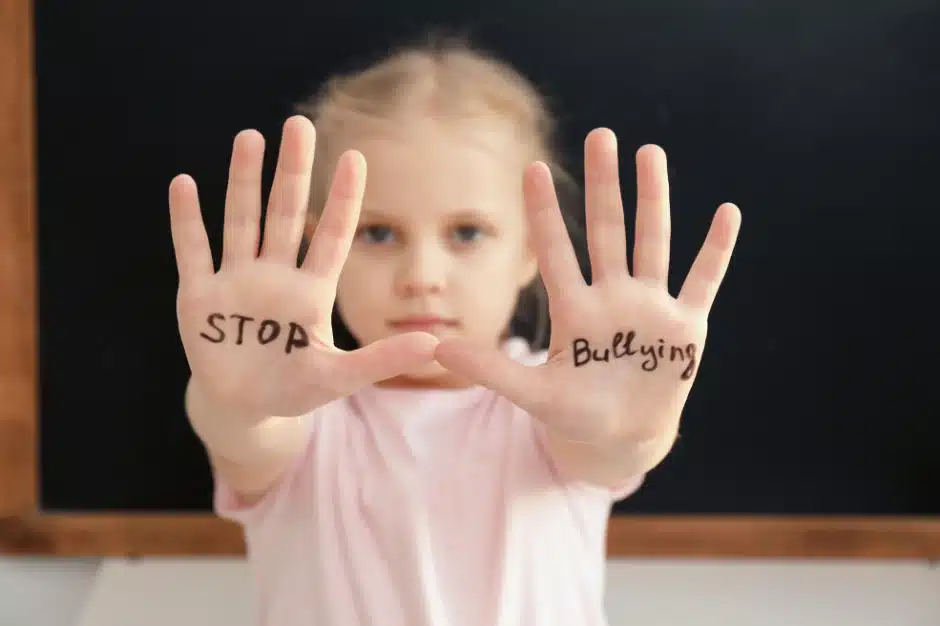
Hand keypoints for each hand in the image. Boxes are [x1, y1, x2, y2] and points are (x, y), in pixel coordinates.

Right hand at [169, 116, 437, 421]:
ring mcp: (237, 281)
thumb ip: (382, 359)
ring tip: (250, 138)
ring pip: (242, 221)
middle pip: (286, 214)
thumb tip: (434, 345)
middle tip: (298, 124)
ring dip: (243, 181)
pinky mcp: (200, 297)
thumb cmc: (296, 388)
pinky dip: (187, 221)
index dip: (344, 199)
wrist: (245, 408)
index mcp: (312, 291)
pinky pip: (193, 252)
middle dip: (293, 172)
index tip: (356, 157)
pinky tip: (184, 184)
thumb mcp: (340, 377)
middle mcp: (276, 275)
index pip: (332, 235)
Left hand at [435, 128, 740, 446]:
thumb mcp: (532, 393)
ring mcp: (649, 308)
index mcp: (574, 309)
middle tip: (601, 135)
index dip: (543, 212)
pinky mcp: (685, 328)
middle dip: (604, 186)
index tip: (530, 167)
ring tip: (650, 154)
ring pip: (652, 243)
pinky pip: (703, 281)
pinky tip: (728, 213)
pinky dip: (716, 251)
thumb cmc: (573, 413)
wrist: (618, 438)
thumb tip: (437, 347)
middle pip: (607, 232)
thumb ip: (491, 369)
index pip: (555, 251)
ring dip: (653, 200)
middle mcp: (611, 297)